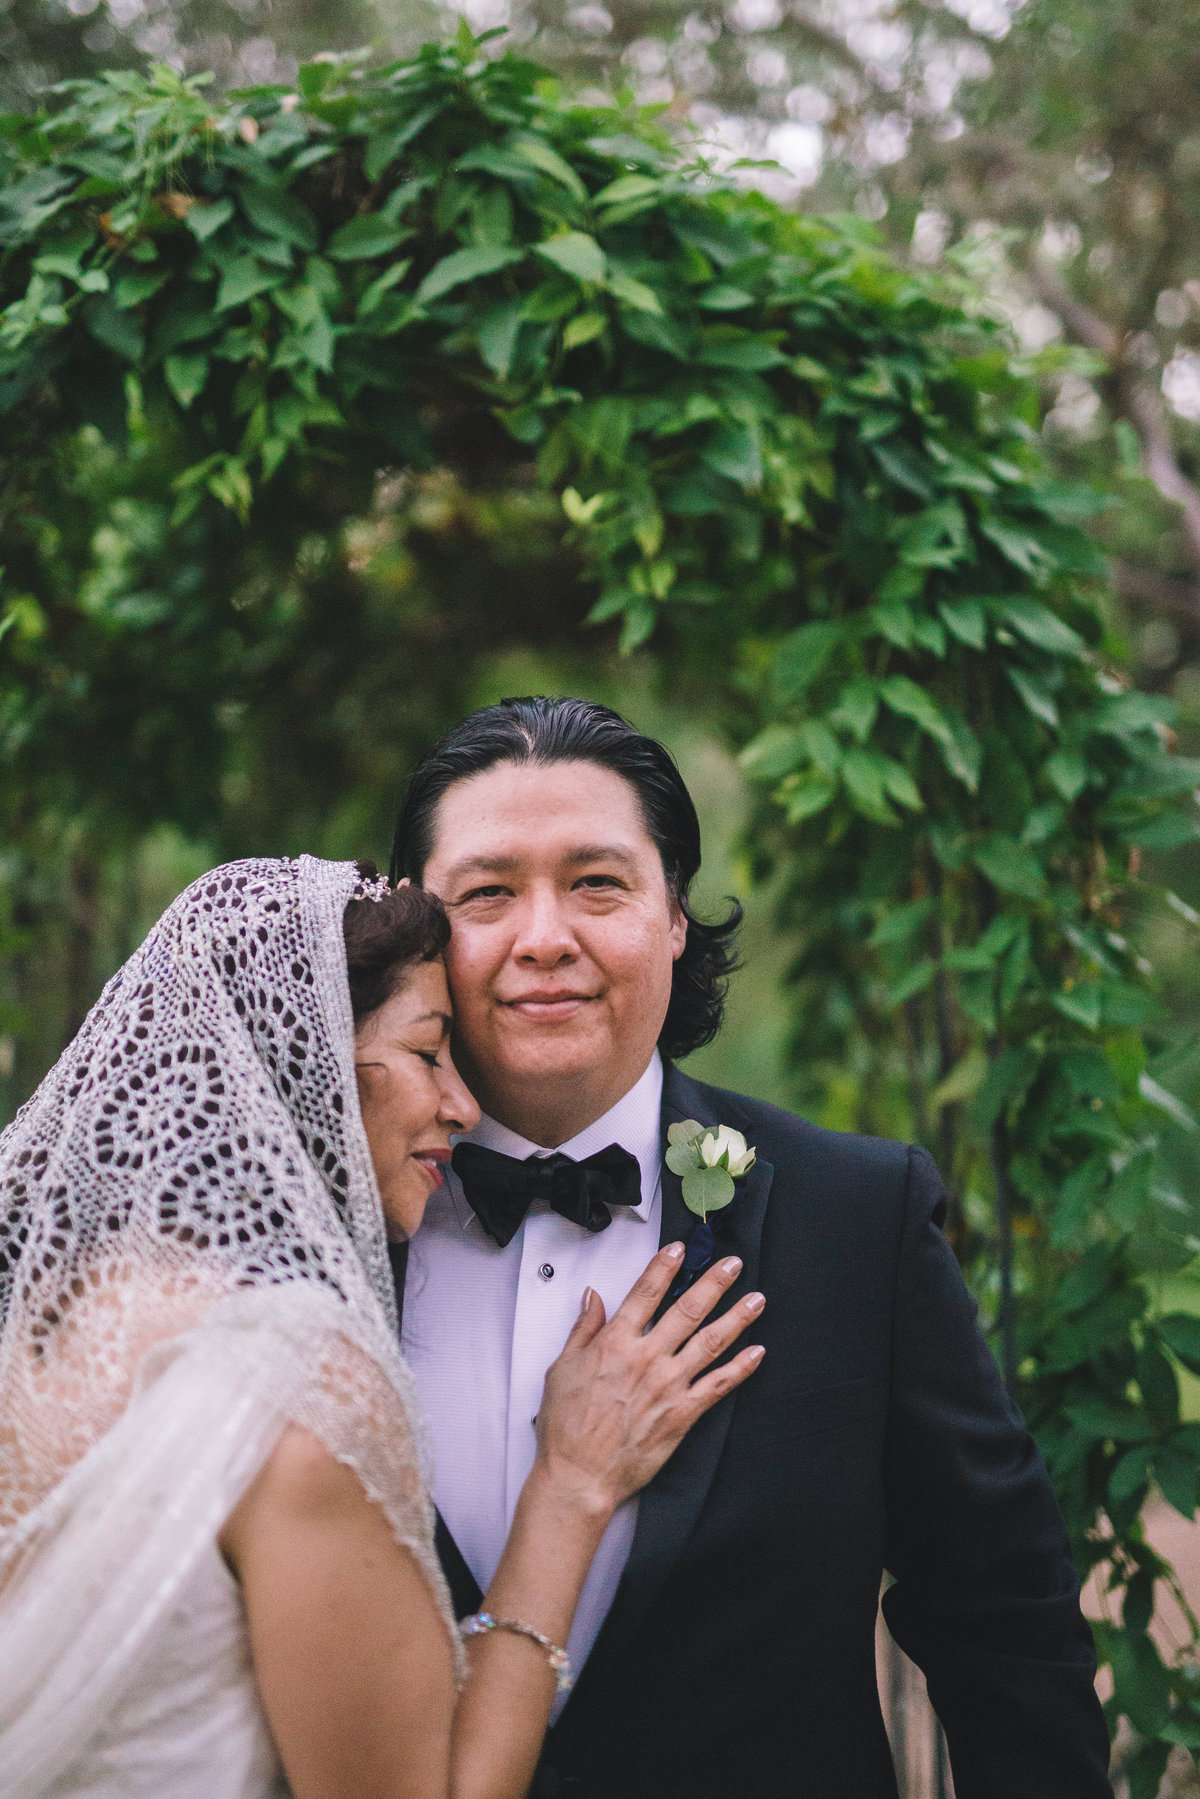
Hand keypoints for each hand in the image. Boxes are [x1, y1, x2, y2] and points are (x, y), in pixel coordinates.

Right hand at [533, 1243, 764, 1517]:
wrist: (580, 1475)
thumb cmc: (566, 1427)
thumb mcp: (561, 1368)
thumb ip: (583, 1329)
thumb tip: (592, 1297)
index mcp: (615, 1343)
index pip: (645, 1293)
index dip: (664, 1266)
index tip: (680, 1248)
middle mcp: (647, 1358)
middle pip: (687, 1309)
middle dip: (713, 1283)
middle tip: (733, 1264)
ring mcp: (669, 1385)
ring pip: (711, 1342)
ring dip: (736, 1318)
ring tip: (756, 1299)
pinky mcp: (683, 1414)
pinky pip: (718, 1385)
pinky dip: (740, 1367)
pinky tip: (756, 1352)